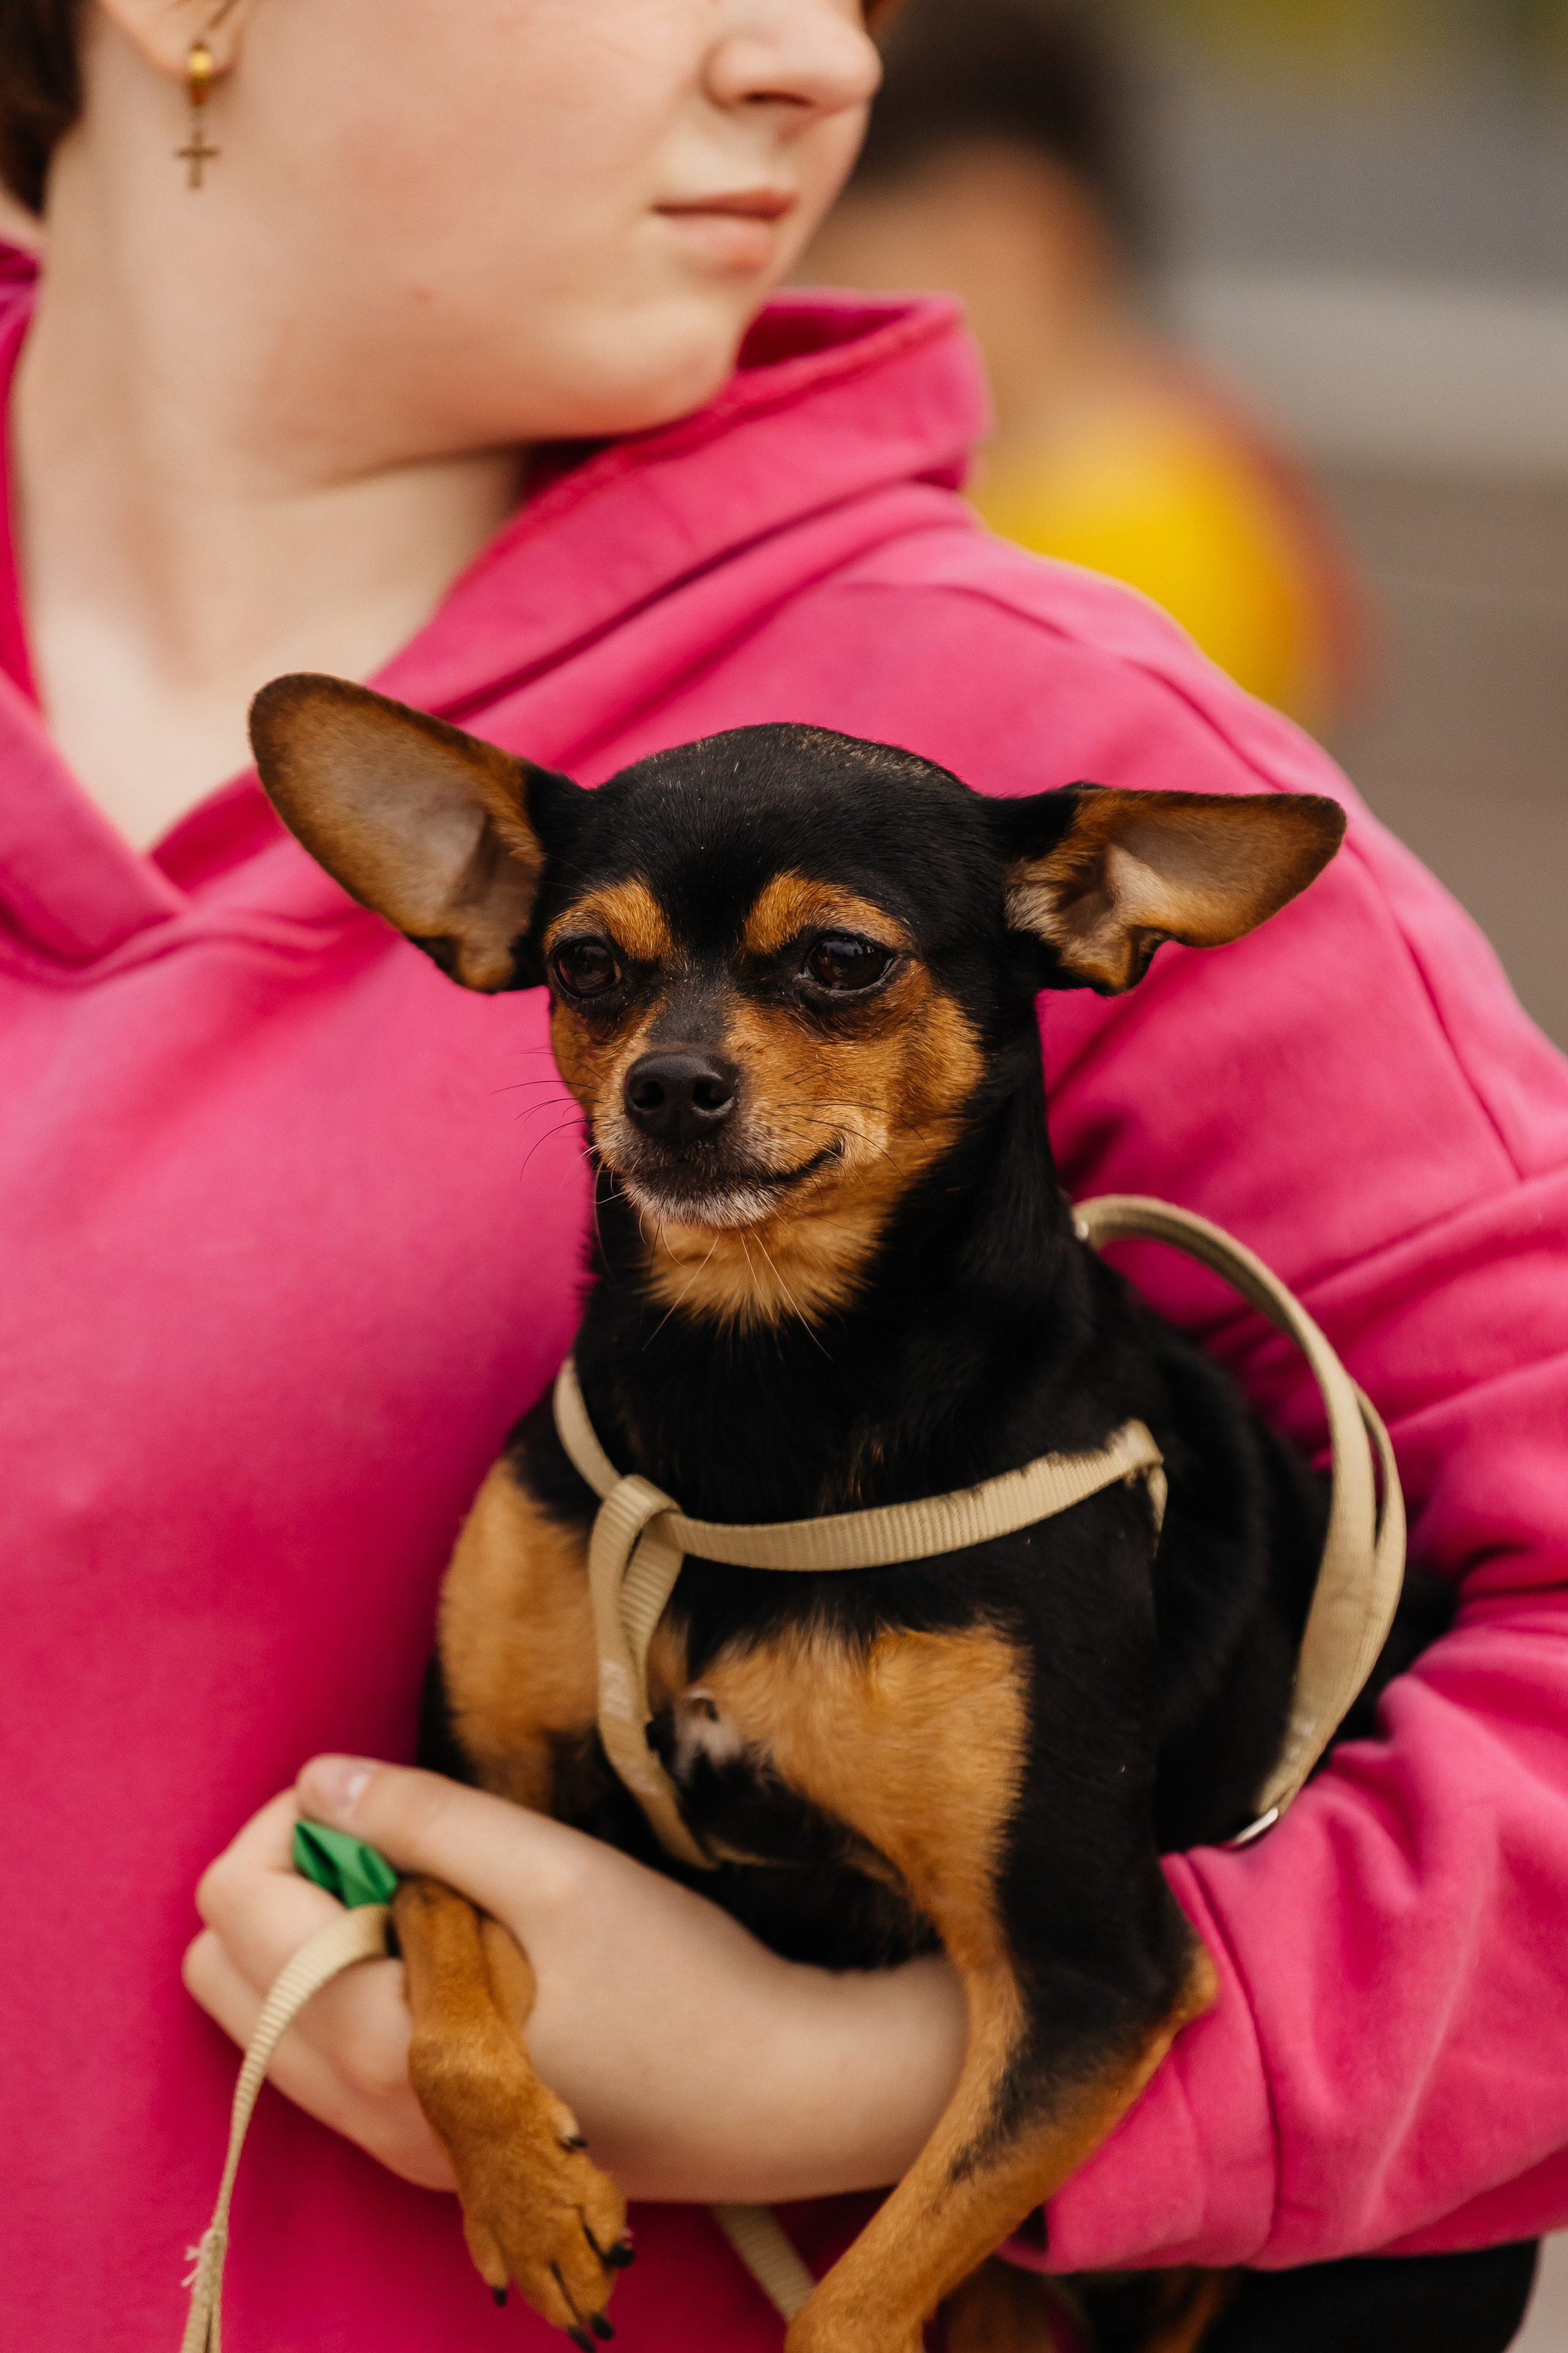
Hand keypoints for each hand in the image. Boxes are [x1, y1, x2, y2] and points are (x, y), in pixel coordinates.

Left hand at [184, 1756, 967, 2202]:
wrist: (781, 2099)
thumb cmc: (682, 1982)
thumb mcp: (557, 1872)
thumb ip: (426, 1819)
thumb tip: (316, 1778)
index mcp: (378, 2038)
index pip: (237, 1906)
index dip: (291, 1820)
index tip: (382, 1796)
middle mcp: (362, 2111)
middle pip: (225, 1970)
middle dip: (289, 1880)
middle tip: (399, 1841)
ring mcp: (394, 2143)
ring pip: (266, 2020)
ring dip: (317, 1935)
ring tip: (433, 1894)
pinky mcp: (433, 2149)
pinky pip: (326, 2061)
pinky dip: (353, 1988)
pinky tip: (456, 1951)